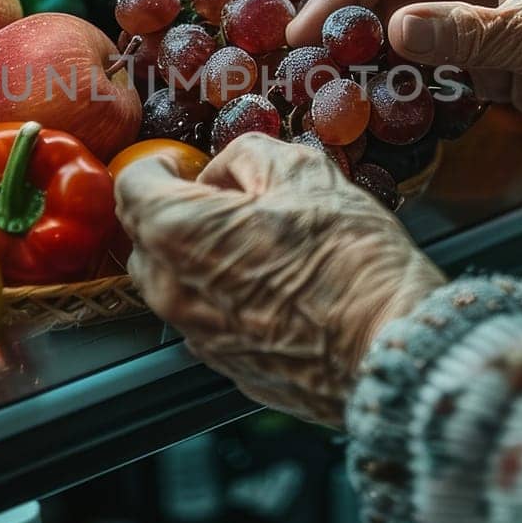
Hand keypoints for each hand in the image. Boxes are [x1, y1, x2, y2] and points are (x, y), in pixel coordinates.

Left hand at [115, 135, 445, 426]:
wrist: (389, 345)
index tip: (187, 165)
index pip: (133, 184)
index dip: (162, 165)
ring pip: (176, 283)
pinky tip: (276, 285)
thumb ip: (248, 155)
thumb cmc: (349, 261)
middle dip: (177, 211)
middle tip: (229, 200)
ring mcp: (197, 336)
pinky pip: (207, 319)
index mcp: (178, 233)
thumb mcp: (302, 171)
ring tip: (260, 242)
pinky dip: (225, 297)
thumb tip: (233, 168)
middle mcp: (173, 291)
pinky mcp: (227, 367)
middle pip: (146, 238)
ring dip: (200, 257)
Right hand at [288, 0, 521, 170]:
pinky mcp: (488, 67)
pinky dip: (396, 88)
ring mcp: (480, 20)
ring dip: (364, 60)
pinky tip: (366, 107)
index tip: (305, 30)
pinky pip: (426, 72)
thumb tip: (393, 31)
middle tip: (298, 66)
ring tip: (320, 91)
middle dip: (344, 26)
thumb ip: (469, 33)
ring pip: (400, 34)